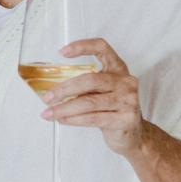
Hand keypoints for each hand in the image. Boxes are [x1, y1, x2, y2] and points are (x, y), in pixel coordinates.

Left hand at [40, 38, 145, 154]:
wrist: (132, 134)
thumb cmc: (112, 109)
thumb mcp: (102, 91)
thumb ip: (84, 86)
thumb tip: (52, 89)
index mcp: (118, 68)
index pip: (102, 48)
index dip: (82, 46)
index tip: (62, 52)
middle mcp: (126, 81)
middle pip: (90, 80)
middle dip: (65, 89)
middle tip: (48, 97)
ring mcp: (128, 100)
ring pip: (89, 102)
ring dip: (65, 108)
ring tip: (50, 113)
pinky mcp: (126, 118)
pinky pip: (93, 118)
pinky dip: (74, 119)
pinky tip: (63, 119)